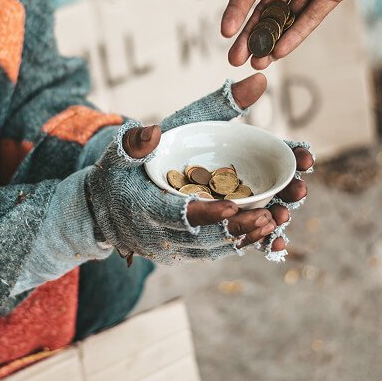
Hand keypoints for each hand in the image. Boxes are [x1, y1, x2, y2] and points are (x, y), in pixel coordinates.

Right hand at [87, 75, 312, 262]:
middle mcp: (161, 235)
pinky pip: (219, 251)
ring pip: (218, 247)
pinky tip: (274, 233)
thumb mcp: (121, 150)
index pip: (178, 215)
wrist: (100, 211)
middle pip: (207, 237)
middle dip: (242, 227)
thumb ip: (137, 139)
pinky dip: (246, 243)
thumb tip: (153, 128)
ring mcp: (175, 248)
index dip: (206, 213)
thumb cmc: (117, 173)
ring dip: (251, 234)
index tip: (234, 206)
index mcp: (144, 208)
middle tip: (274, 212)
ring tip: (282, 216)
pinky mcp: (187, 252)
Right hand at [220, 0, 370, 68]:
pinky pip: (310, 17)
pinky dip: (296, 34)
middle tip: (235, 58)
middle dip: (250, 35)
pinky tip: (280, 51)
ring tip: (257, 63)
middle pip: (264, 10)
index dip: (236, 11)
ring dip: (271, 40)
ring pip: (286, 18)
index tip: (225, 32)